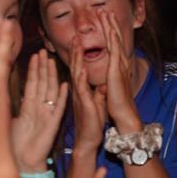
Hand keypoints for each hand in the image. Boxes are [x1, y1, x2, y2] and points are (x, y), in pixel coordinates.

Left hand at [11, 50, 68, 170]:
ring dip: (51, 76)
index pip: (32, 84)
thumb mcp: (5, 121)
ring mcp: (46, 116)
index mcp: (28, 108)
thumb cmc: (12, 147)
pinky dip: (62, 97)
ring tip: (51, 61)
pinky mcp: (52, 125)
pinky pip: (59, 109)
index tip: (34, 55)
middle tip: (43, 51)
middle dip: (42, 67)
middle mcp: (39, 109)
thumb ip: (3, 106)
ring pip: (50, 92)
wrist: (22, 165)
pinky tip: (65, 85)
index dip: (34, 70)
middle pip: (42, 84)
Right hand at [70, 36, 106, 152]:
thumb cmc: (92, 124)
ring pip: (75, 74)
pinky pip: (81, 90)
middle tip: (74, 36)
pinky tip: (82, 68)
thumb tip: (102, 85)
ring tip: (76, 45)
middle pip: (75, 67)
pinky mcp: (83, 105)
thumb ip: (98, 93)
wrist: (87, 141)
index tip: (78, 41)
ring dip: (76, 59)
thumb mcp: (97, 104)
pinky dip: (81, 78)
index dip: (78, 55)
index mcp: (81, 90)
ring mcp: (79, 97)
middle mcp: (77, 91)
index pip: (78, 69)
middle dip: (75, 51)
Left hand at [99, 11, 140, 133]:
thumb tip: (105, 78)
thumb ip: (109, 78)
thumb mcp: (110, 86)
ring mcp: (120, 65)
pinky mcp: (116, 70)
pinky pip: (114, 50)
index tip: (104, 19)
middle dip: (110, 23)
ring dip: (110, 26)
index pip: (113, 44)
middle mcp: (121, 63)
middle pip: (115, 38)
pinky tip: (110, 29)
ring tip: (105, 13)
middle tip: (103, 9)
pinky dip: (112, 38)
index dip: (109, 31)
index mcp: (118, 66)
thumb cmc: (116, 103)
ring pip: (115, 40)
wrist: (123, 114)